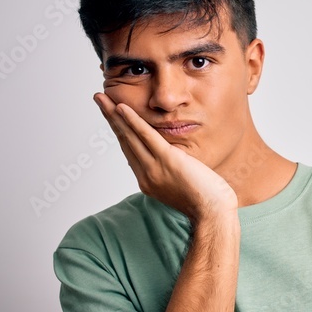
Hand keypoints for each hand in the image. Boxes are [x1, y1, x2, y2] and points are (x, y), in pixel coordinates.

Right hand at [94, 93, 236, 220]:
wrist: (213, 213)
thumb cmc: (205, 201)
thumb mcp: (182, 184)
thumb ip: (171, 170)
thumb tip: (173, 158)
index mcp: (148, 180)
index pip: (130, 150)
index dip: (120, 130)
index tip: (112, 116)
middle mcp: (146, 175)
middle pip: (124, 140)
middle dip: (110, 118)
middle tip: (98, 99)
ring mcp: (155, 168)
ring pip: (129, 136)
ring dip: (113, 114)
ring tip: (101, 98)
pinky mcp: (167, 160)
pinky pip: (146, 137)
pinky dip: (133, 121)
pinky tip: (121, 108)